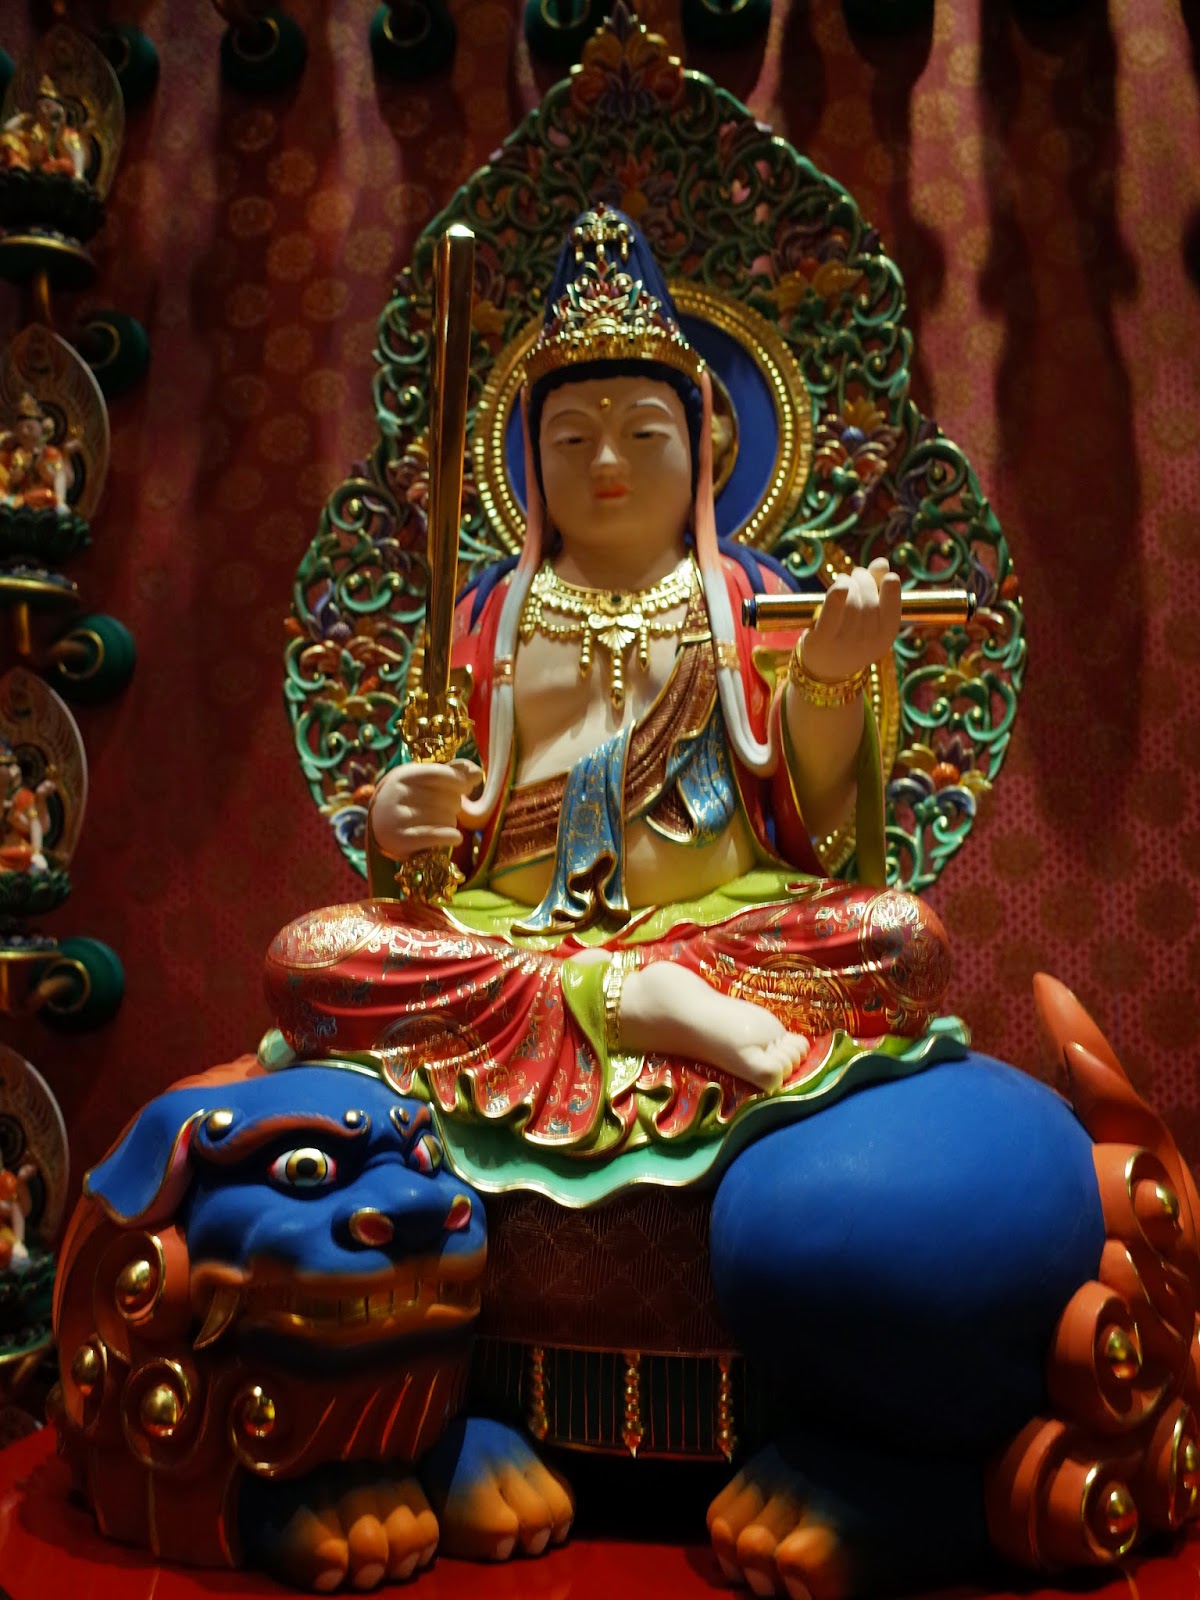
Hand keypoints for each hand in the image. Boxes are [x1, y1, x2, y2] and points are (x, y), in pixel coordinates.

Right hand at [370, 759, 481, 861]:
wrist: (381, 825)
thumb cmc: (411, 799)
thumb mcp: (426, 781)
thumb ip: (452, 773)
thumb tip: (478, 772)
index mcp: (404, 775)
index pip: (440, 774)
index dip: (459, 781)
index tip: (466, 787)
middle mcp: (397, 795)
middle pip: (446, 797)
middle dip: (455, 804)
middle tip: (446, 809)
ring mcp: (397, 817)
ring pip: (445, 818)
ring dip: (451, 822)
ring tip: (441, 822)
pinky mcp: (401, 839)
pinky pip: (436, 836)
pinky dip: (451, 837)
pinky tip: (456, 838)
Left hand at [797, 557, 900, 684]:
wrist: (825, 670)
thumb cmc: (850, 634)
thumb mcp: (869, 616)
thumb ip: (877, 587)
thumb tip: (882, 562)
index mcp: (886, 635)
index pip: (893, 606)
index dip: (891, 588)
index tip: (887, 577)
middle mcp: (869, 642)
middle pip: (869, 599)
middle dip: (862, 579)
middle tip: (854, 575)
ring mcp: (845, 644)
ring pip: (851, 601)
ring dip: (846, 582)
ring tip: (842, 581)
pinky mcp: (822, 641)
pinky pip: (832, 614)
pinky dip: (837, 596)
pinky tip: (839, 586)